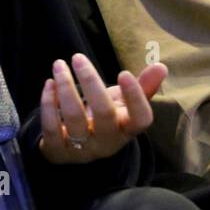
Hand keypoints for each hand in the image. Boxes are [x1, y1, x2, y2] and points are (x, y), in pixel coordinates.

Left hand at [37, 52, 167, 164]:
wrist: (76, 149)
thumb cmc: (104, 120)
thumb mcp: (123, 104)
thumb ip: (143, 86)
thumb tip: (161, 66)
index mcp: (127, 129)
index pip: (140, 119)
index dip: (135, 98)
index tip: (124, 73)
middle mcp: (107, 142)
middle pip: (103, 114)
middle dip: (91, 82)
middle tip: (78, 57)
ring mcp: (81, 150)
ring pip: (74, 119)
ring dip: (66, 88)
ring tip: (59, 65)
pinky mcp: (57, 152)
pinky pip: (51, 128)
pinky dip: (48, 104)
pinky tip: (49, 84)